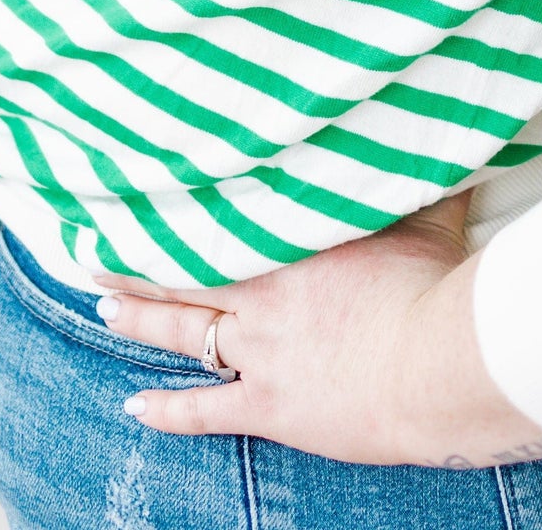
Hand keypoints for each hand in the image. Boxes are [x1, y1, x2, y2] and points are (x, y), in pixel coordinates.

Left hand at [90, 187, 541, 468]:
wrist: (434, 362)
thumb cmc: (432, 286)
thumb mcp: (426, 217)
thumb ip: (418, 181)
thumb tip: (439, 131)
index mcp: (295, 243)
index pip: (226, 217)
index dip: (185, 208)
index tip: (151, 187)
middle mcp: (265, 295)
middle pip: (190, 273)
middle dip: (144, 262)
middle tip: (101, 252)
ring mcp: (262, 353)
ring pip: (186, 332)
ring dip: (143, 320)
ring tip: (106, 308)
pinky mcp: (271, 407)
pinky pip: (206, 411)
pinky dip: (168, 410)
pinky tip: (134, 406)